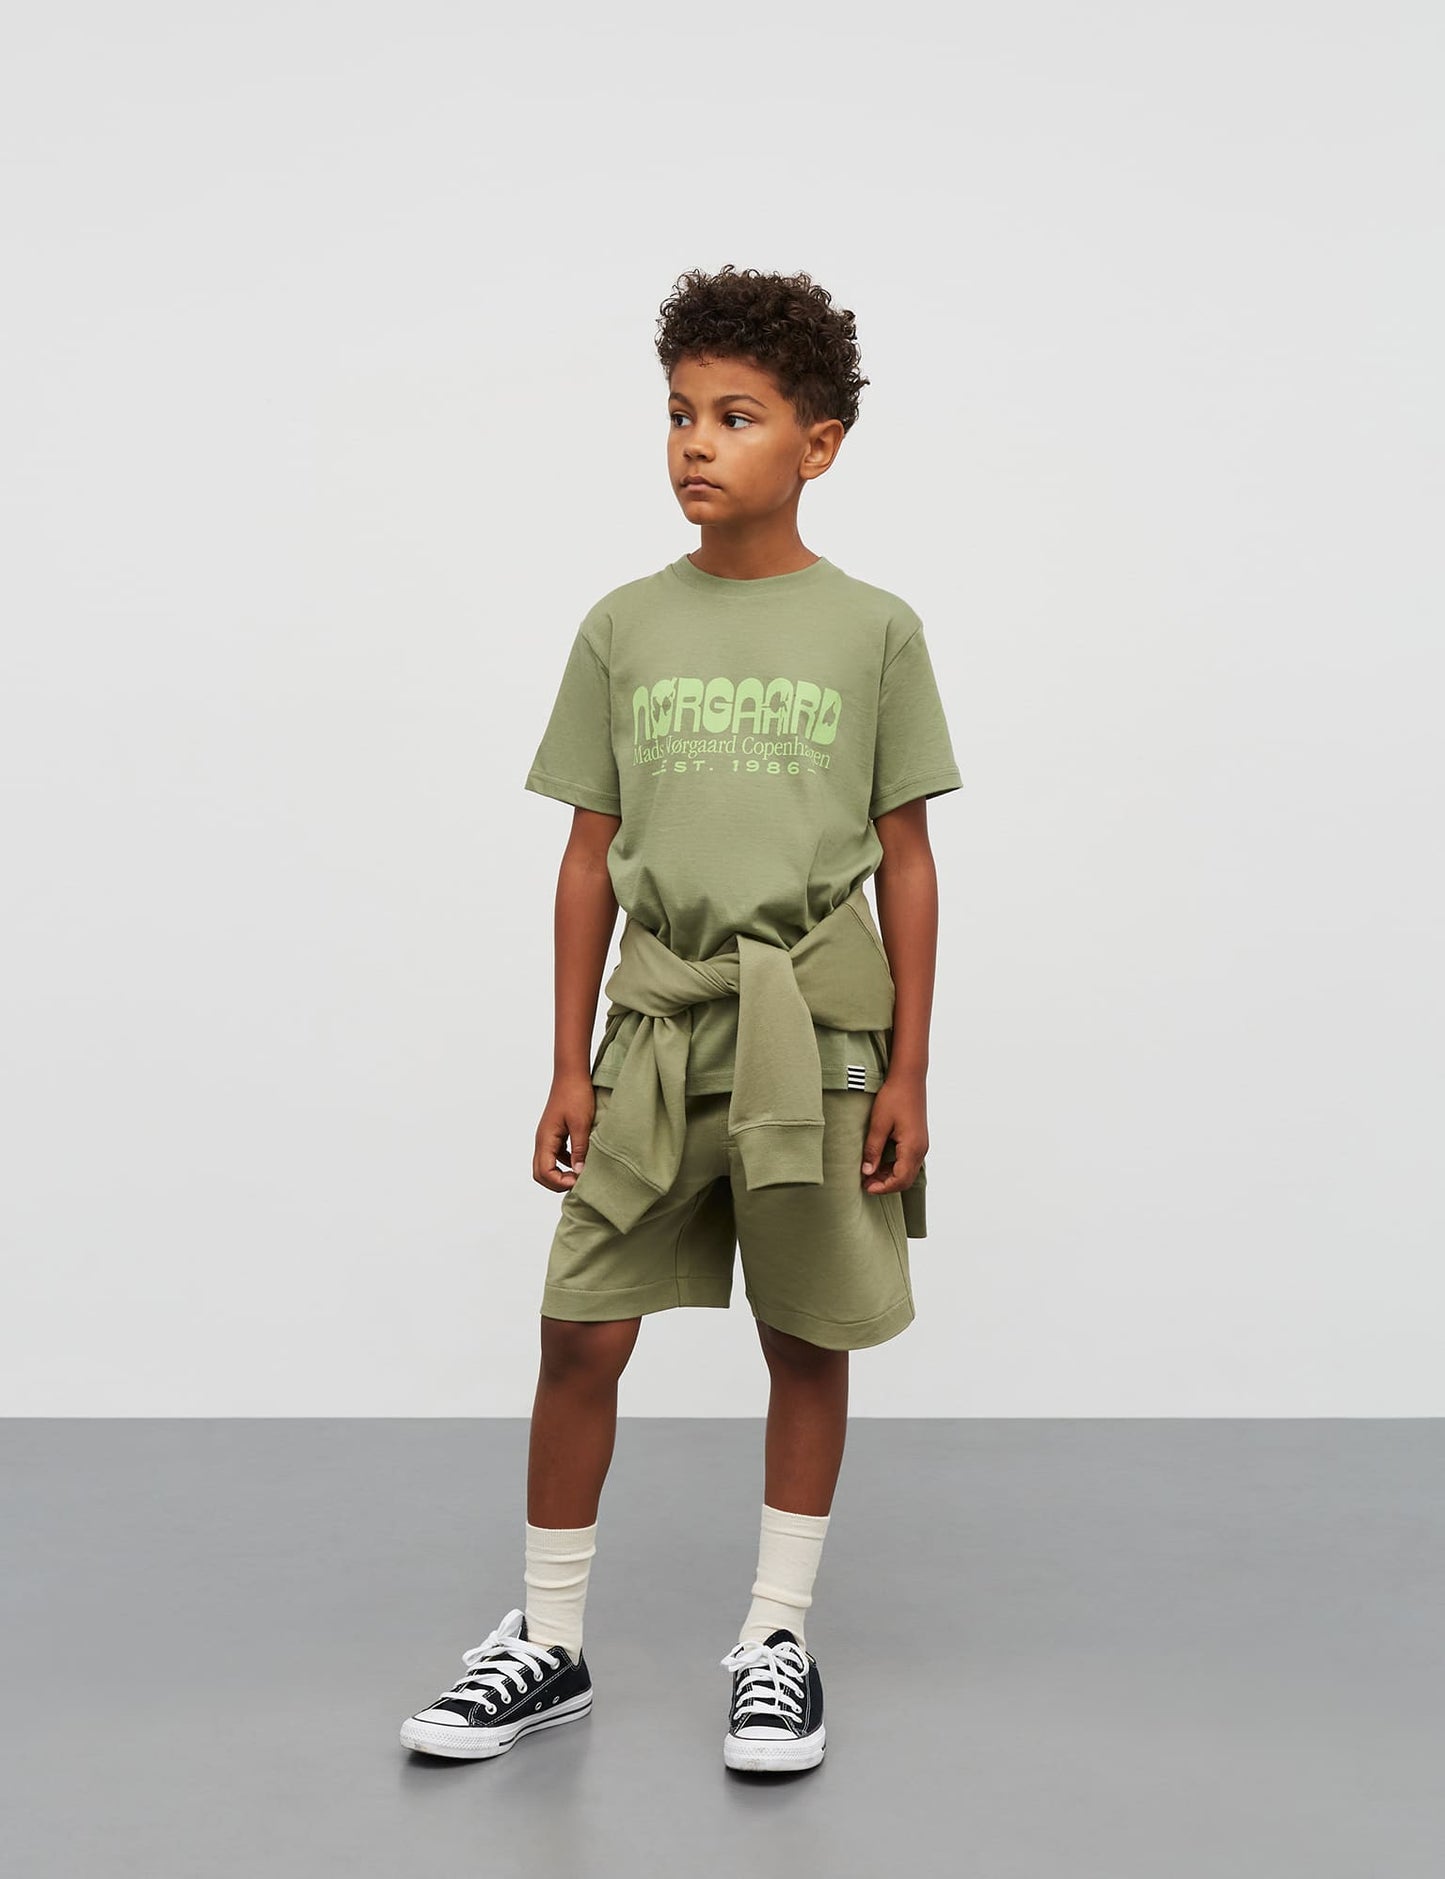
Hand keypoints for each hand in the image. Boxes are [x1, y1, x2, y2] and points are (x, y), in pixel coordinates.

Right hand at [533, 1072, 597, 1192]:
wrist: (571, 1074)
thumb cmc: (576, 1095)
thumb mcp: (581, 1124)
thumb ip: (580, 1149)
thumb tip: (578, 1172)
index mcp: (545, 1139)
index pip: (544, 1172)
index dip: (560, 1182)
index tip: (579, 1180)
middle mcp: (542, 1140)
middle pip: (540, 1173)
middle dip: (557, 1182)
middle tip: (578, 1181)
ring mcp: (547, 1137)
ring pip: (546, 1165)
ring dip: (560, 1173)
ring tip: (580, 1173)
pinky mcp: (554, 1133)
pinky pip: (555, 1155)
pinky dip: (565, 1162)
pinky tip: (580, 1159)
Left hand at [860, 1071, 927, 1195]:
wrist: (909, 1078)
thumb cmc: (894, 1096)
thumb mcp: (879, 1124)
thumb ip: (873, 1150)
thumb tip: (867, 1171)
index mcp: (912, 1147)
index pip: (900, 1179)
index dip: (882, 1187)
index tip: (866, 1187)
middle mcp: (921, 1149)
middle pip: (906, 1179)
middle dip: (886, 1185)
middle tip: (866, 1183)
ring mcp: (921, 1144)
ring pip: (908, 1171)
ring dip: (890, 1176)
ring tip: (869, 1173)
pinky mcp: (918, 1139)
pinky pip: (909, 1161)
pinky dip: (895, 1167)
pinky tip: (880, 1162)